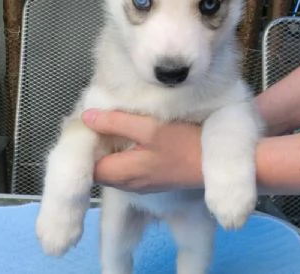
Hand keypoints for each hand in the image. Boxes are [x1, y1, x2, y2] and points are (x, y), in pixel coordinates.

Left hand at [82, 109, 203, 192]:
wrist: (216, 165)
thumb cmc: (184, 144)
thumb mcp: (149, 128)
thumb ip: (116, 123)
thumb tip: (86, 117)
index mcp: (122, 173)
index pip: (87, 166)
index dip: (83, 146)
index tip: (84, 124)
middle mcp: (127, 184)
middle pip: (99, 166)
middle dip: (95, 145)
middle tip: (96, 119)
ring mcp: (140, 184)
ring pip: (113, 166)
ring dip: (109, 148)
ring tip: (110, 124)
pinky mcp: (151, 179)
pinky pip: (127, 167)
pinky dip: (123, 152)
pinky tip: (129, 136)